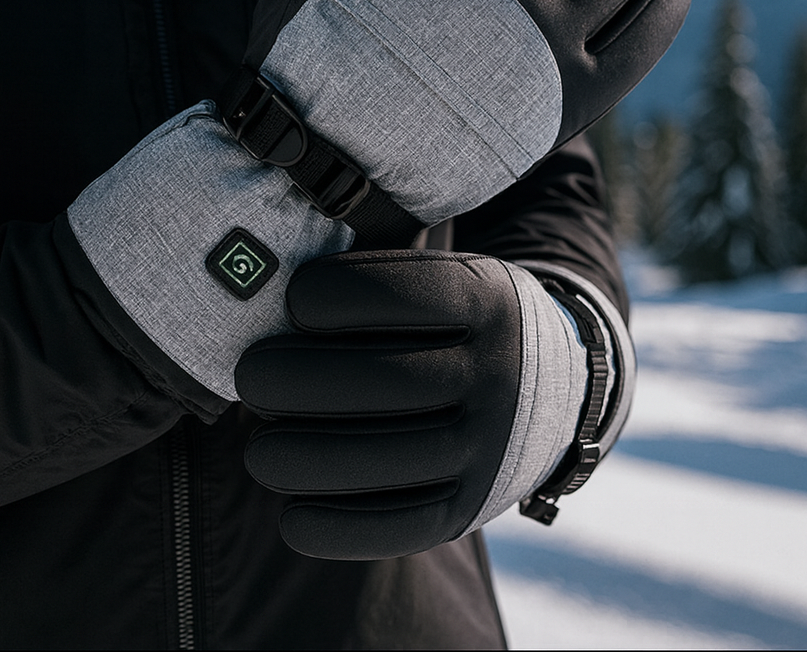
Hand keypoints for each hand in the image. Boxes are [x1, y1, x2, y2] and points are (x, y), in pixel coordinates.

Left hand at [235, 249, 631, 559]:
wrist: (555, 389)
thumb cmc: (466, 323)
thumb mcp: (453, 277)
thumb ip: (385, 279)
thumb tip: (272, 300)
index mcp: (488, 302)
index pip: (401, 294)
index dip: (332, 297)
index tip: (292, 301)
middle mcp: (496, 374)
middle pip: (382, 382)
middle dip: (294, 382)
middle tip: (251, 376)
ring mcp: (489, 446)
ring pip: (384, 459)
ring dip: (301, 457)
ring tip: (260, 448)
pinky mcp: (471, 507)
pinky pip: (399, 528)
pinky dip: (334, 527)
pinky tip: (292, 512)